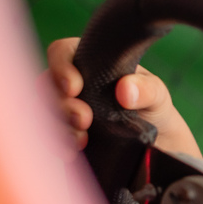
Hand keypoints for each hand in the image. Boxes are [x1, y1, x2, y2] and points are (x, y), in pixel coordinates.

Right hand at [43, 37, 201, 158]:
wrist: (159, 146)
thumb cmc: (154, 109)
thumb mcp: (158, 96)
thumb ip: (147, 89)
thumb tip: (125, 90)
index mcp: (90, 62)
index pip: (62, 52)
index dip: (61, 66)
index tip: (75, 87)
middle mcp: (73, 84)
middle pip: (47, 85)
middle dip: (61, 103)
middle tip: (84, 119)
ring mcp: (66, 110)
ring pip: (44, 111)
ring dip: (58, 125)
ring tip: (82, 139)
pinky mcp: (66, 135)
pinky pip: (49, 136)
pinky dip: (57, 143)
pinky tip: (71, 151)